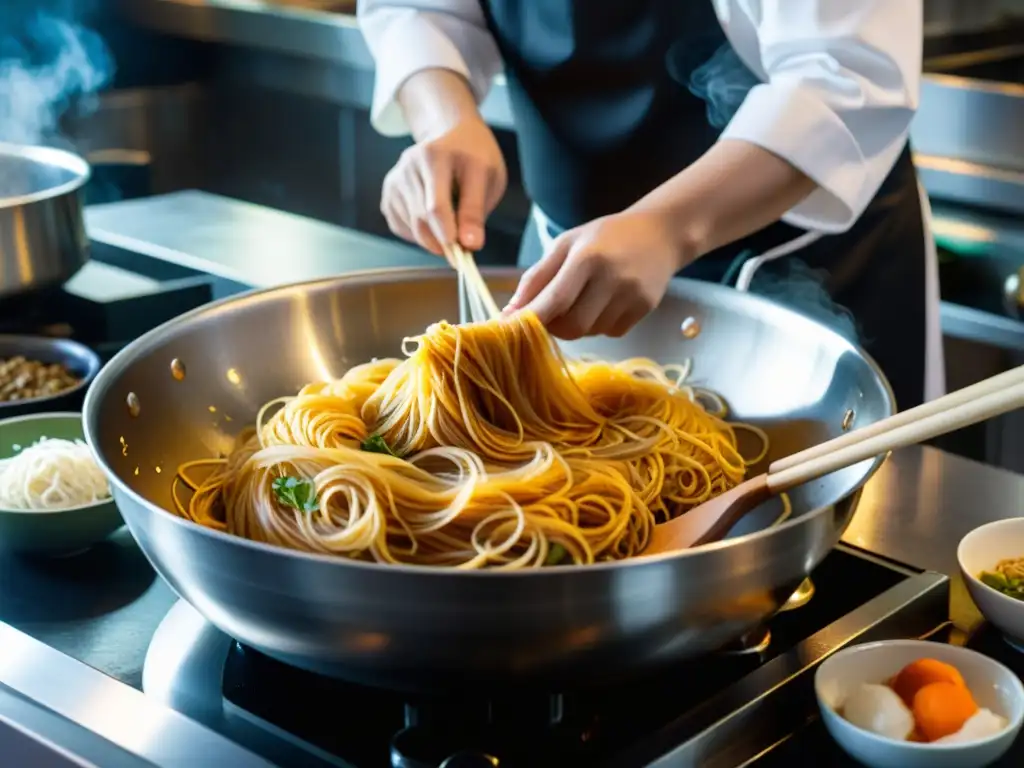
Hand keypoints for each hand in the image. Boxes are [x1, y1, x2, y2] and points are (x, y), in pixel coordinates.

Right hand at [381, 116, 506, 259]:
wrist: (453, 137)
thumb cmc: (474, 159)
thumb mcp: (487, 178)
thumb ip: (476, 211)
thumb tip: (469, 244)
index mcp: (436, 155)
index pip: (436, 205)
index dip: (448, 233)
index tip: (462, 252)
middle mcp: (409, 164)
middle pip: (421, 218)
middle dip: (442, 241)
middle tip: (461, 253)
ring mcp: (396, 178)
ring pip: (412, 226)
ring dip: (433, 239)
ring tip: (453, 228)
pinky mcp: (389, 192)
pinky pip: (402, 226)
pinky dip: (420, 234)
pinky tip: (434, 221)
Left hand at [504, 210, 695, 339]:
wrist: (660, 233)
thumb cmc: (605, 237)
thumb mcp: (566, 244)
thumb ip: (537, 277)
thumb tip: (510, 312)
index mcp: (588, 257)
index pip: (555, 300)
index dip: (531, 319)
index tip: (511, 328)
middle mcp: (613, 278)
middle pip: (572, 326)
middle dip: (554, 327)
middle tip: (550, 314)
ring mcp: (632, 296)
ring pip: (591, 332)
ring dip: (577, 324)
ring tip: (583, 299)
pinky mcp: (645, 308)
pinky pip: (611, 332)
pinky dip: (599, 324)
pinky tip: (605, 302)